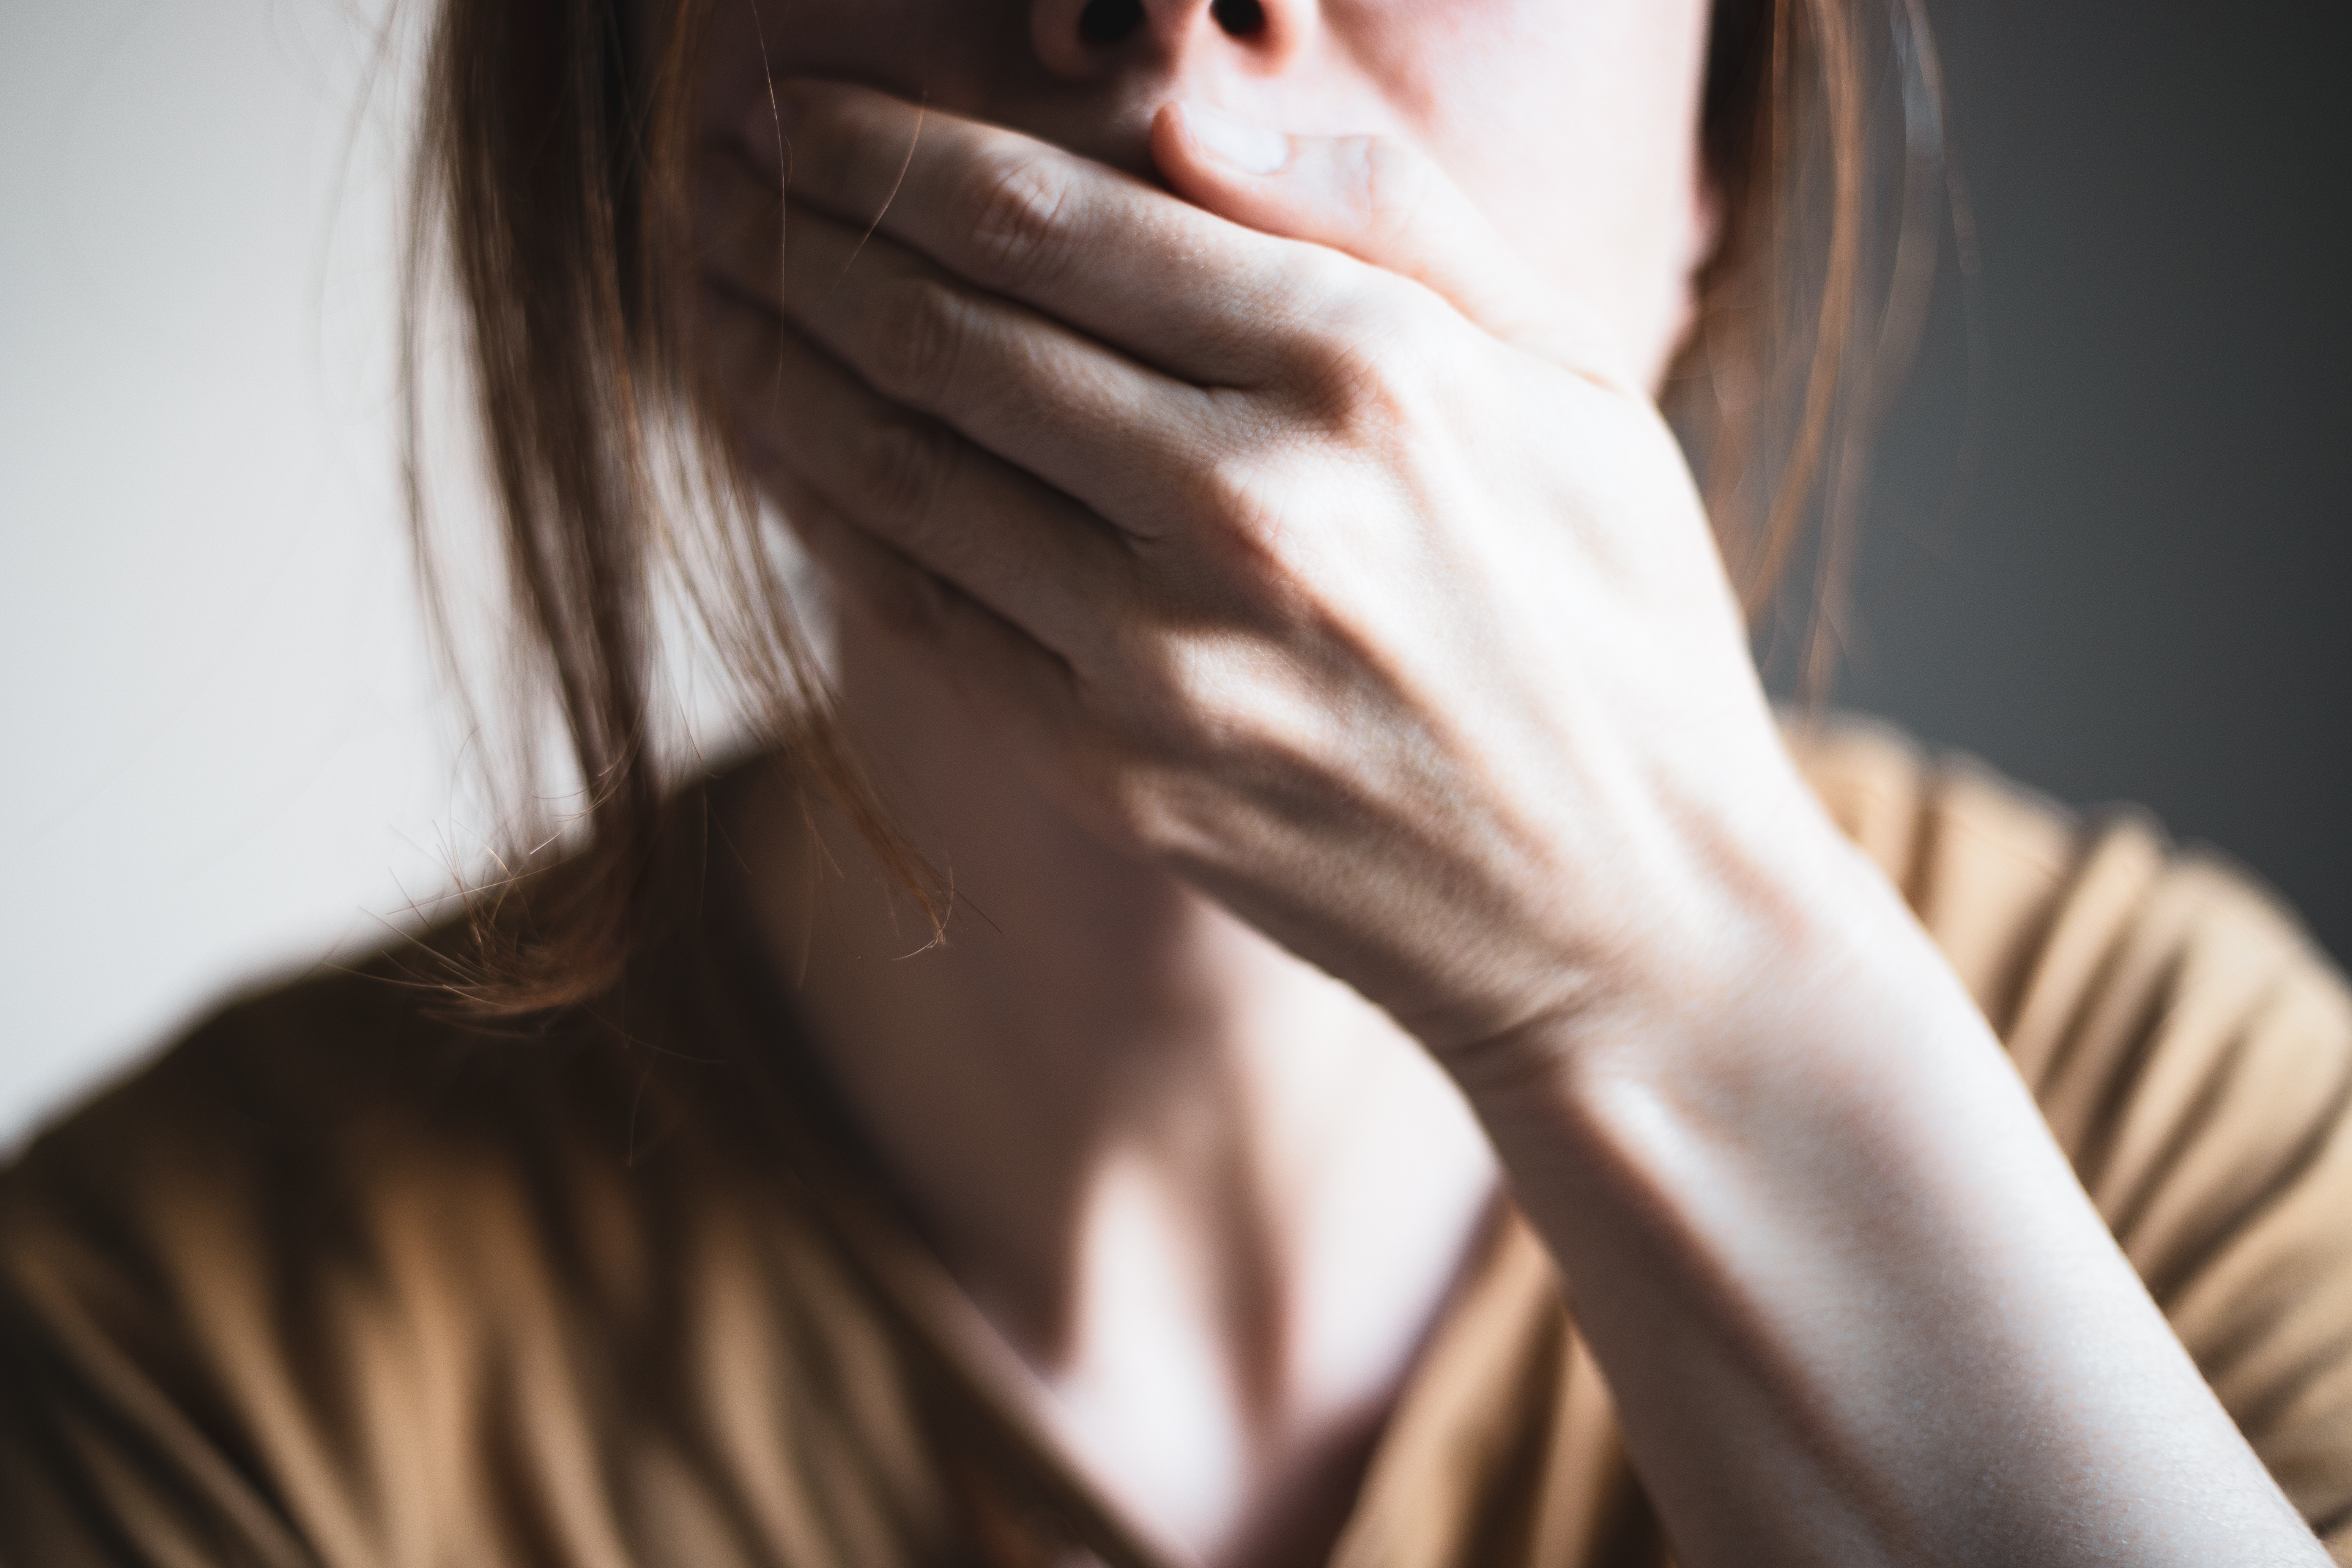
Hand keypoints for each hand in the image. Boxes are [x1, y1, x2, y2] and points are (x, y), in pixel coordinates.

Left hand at [696, 88, 2336, 1565]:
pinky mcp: (1120, 783)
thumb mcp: (1570, 376)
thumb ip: (1384, 209)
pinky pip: (925, 621)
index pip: (1047, 221)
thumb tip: (1187, 85)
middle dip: (798, 241)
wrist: (1623, 914)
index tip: (793, 114)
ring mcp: (1168, 664)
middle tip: (709, 186)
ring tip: (707, 300)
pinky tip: (781, 457)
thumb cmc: (1614, 623)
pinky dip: (835, 523)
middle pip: (944, 334)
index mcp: (1365, 373)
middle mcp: (1248, 510)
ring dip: (777, 373)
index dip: (885, 152)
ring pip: (902, 476)